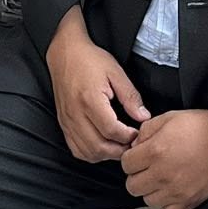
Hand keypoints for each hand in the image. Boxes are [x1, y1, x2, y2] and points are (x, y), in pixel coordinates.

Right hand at [46, 18, 149, 162]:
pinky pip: (76, 149)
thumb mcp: (115, 72)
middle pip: (99, 147)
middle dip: (119, 150)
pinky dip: (91, 153)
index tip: (137, 132)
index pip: (111, 130)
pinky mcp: (64, 124)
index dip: (128, 136)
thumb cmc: (89, 60)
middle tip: (131, 143)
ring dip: (106, 154)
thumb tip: (143, 117)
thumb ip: (130, 97)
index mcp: (90, 100)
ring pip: (87, 153)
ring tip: (119, 145)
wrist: (64, 54)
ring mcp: (68, 122)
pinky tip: (103, 145)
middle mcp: (76, 114)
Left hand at [120, 110, 207, 208]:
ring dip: (151, 190)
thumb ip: (147, 129)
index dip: (130, 158)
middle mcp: (162, 174)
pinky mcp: (189, 201)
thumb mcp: (170, 117)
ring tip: (160, 179)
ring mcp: (175, 191)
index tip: (137, 156)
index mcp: (155, 151)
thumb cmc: (203, 129)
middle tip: (146, 168)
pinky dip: (168, 203)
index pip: (126, 164)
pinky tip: (172, 190)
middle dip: (136, 175)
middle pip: (132, 186)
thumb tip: (136, 142)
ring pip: (147, 200)